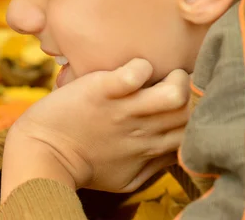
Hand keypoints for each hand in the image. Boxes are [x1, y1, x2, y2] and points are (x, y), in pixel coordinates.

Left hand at [1, 59, 189, 199]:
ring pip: (175, 94)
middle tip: (180, 80)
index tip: (192, 98)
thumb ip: (154, 166)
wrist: (43, 152)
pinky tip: (133, 67)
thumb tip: (174, 152)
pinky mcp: (101, 90)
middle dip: (196, 93)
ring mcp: (123, 110)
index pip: (196, 130)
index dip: (201, 111)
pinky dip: (139, 66)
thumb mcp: (126, 178)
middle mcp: (144, 131)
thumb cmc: (84, 165)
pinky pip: (133, 73)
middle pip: (192, 112)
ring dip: (175, 77)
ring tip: (161, 73)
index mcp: (152, 149)